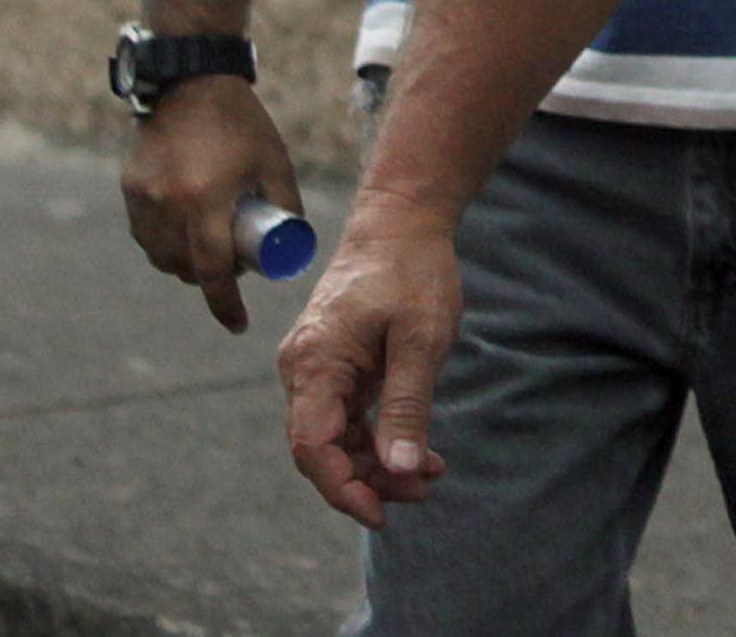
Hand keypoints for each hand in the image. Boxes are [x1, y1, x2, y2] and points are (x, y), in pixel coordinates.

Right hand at [120, 77, 301, 332]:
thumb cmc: (242, 124)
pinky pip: (146, 236)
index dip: (226, 304)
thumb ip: (287, 204)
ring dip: (187, 265)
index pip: (213, 270)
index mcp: (208, 200)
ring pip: (163, 257)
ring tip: (213, 243)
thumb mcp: (275, 162)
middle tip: (237, 264)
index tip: (239, 325)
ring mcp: (144, 200)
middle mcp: (170, 205)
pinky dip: (167, 244)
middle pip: (187, 269)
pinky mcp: (130, 191)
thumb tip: (293, 245)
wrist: (190, 83)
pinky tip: (187, 230)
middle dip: (211, 279)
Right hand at [275, 197, 459, 529]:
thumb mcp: (420, 339)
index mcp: (314, 364)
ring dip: (379, 461)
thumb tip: (402, 469)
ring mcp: (317, 368)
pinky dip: (380, 435)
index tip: (381, 513)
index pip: (312, 447)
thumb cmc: (412, 272)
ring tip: (430, 477)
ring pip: (338, 436)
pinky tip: (419, 451)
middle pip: (323, 448)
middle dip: (369, 479)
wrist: (401, 222)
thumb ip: (407, 405)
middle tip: (422, 493)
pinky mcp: (336, 365)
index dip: (342, 488)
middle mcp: (304, 370)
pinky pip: (349, 415)